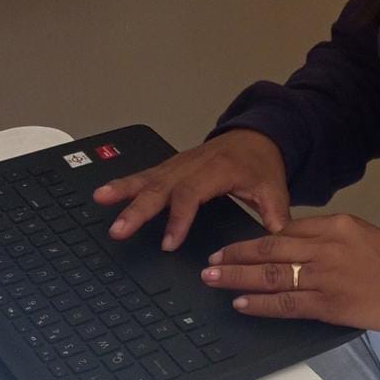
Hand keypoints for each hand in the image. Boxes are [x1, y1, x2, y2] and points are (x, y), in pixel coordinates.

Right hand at [92, 129, 290, 250]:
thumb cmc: (262, 164)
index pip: (193, 194)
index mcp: (219, 170)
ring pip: (149, 177)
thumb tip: (279, 239)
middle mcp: (194, 164)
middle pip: (162, 186)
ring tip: (100, 200)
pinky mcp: (172, 166)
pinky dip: (124, 183)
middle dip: (139, 209)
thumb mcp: (274, 189)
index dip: (179, 218)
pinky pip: (146, 174)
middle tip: (120, 230)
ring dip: (124, 190)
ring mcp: (180, 163)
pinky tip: (103, 193)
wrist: (257, 136)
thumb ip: (275, 216)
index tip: (169, 243)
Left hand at [202, 213, 379, 334]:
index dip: (254, 239)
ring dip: (237, 278)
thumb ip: (332, 241)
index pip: (286, 230)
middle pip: (269, 249)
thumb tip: (297, 251)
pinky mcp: (332, 305)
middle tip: (209, 261)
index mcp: (337, 225)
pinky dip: (261, 304)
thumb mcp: (366, 237)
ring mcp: (327, 276)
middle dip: (235, 256)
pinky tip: (241, 303)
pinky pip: (287, 304)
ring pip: (271, 275)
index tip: (234, 245)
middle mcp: (327, 246)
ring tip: (213, 279)